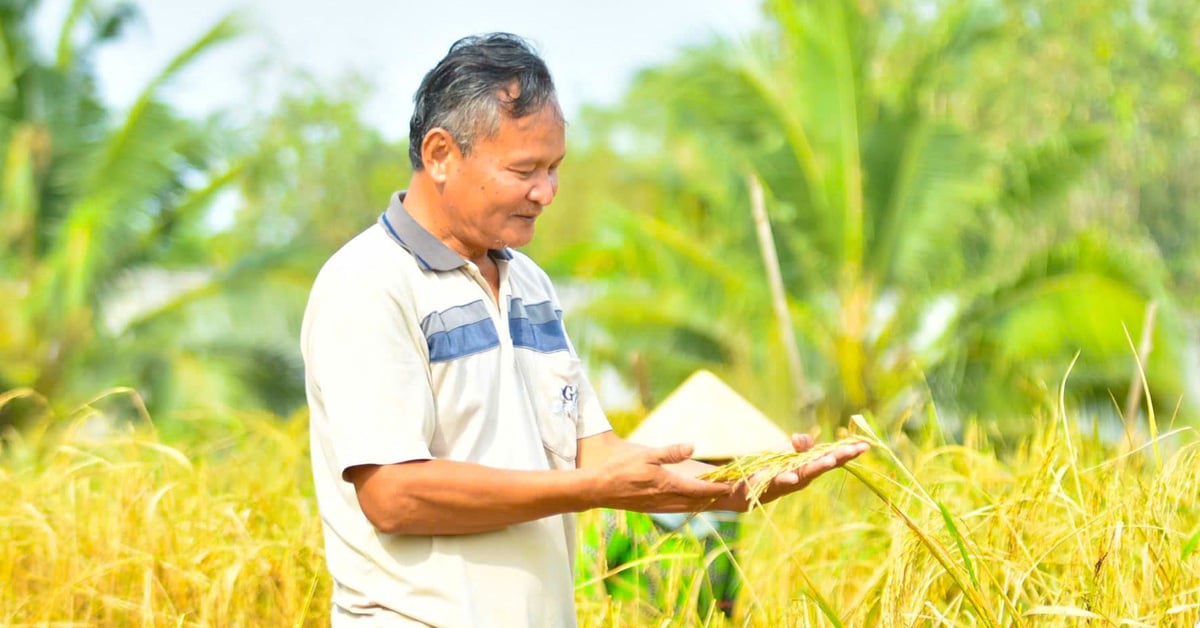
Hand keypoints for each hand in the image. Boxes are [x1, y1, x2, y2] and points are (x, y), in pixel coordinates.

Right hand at [586, 442, 732, 512]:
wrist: (596, 489)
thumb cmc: (619, 468)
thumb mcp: (646, 454)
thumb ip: (670, 452)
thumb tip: (692, 446)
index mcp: (667, 485)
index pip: (699, 489)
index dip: (716, 487)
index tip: (731, 486)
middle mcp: (665, 499)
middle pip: (696, 501)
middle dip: (713, 498)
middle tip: (729, 494)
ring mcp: (656, 506)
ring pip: (686, 507)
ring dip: (701, 503)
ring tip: (712, 499)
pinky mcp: (648, 508)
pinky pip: (674, 509)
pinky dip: (686, 506)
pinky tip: (686, 503)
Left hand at [731, 433, 869, 508]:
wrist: (745, 490)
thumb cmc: (771, 470)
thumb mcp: (788, 453)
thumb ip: (801, 445)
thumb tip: (800, 438)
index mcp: (809, 467)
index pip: (831, 458)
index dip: (847, 452)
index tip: (865, 445)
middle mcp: (802, 476)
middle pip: (823, 465)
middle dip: (839, 457)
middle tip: (856, 449)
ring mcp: (787, 482)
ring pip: (805, 474)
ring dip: (817, 467)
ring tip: (830, 460)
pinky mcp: (769, 485)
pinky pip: (779, 482)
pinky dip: (786, 479)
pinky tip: (792, 477)